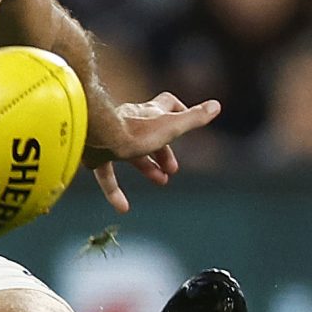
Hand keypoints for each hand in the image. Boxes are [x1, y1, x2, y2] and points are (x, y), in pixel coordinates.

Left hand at [87, 92, 220, 212]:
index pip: (168, 104)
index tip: (188, 122)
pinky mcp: (96, 154)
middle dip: (165, 151)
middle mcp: (131, 122)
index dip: (181, 111)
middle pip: (151, 134)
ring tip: (161, 181)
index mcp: (150, 113)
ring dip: (148, 168)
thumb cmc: (136, 131)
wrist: (97, 137)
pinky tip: (123, 207)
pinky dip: (115, 191)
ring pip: (132, 153)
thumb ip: (193, 118)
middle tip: (173, 169)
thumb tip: (216, 106)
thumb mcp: (171, 126)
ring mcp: (112, 137)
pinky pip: (106, 174)